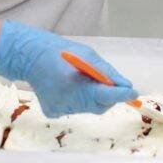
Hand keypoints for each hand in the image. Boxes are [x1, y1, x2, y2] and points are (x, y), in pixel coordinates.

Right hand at [0, 20, 137, 117]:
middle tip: (104, 83)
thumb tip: (125, 85)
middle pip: (98, 106)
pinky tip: (65, 86)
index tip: (133, 93)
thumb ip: (106, 71)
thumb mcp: (87, 54)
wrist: (29, 56)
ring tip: (77, 80)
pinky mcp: (52, 111)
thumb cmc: (61, 51)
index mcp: (75, 83)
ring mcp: (59, 107)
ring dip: (90, 97)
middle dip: (106, 97)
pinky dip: (76, 99)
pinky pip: (73, 108)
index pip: (105, 95)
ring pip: (87, 108)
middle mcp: (67, 99)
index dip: (121, 95)